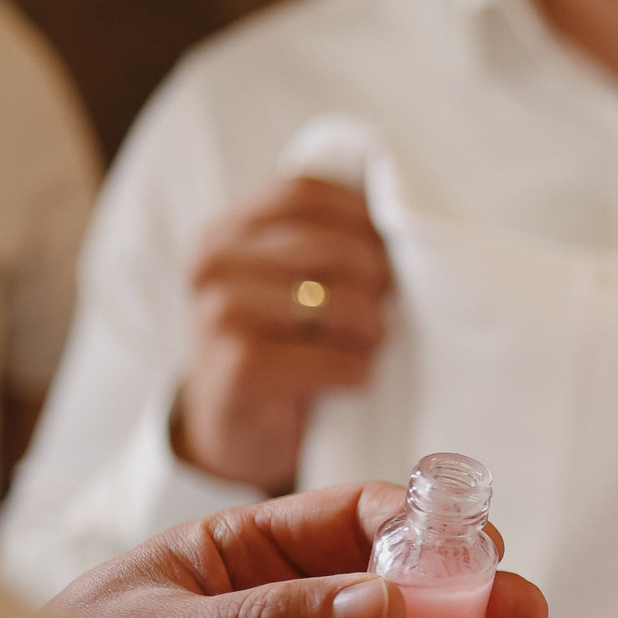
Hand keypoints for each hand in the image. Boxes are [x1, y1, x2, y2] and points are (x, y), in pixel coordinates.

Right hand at [175, 175, 393, 491]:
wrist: (237, 427)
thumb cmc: (283, 343)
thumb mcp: (292, 280)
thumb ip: (323, 240)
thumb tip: (404, 216)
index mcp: (225, 231)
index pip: (304, 191)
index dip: (361, 217)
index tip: (385, 251)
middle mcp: (213, 264)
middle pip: (333, 247)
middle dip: (378, 281)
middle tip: (381, 312)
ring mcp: (221, 314)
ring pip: (341, 301)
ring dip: (372, 331)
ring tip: (364, 347)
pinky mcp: (241, 367)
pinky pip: (338, 358)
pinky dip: (359, 371)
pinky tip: (348, 380)